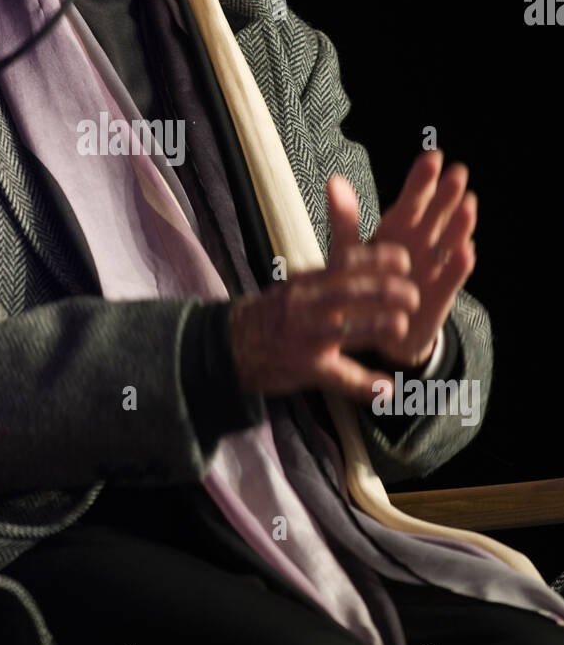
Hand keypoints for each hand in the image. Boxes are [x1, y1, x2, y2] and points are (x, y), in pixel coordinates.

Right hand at [229, 232, 419, 406]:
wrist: (230, 344)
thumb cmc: (273, 314)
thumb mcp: (297, 284)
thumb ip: (330, 273)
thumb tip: (367, 256)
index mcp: (308, 282)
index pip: (344, 261)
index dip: (376, 258)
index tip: (404, 259)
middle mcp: (306, 305)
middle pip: (348, 291)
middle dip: (385, 291)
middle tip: (413, 295)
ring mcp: (305, 336)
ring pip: (344, 329)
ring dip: (376, 326)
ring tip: (401, 326)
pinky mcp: (304, 366)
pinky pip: (337, 376)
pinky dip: (363, 384)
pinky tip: (386, 389)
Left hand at [351, 149, 476, 367]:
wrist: (377, 325)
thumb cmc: (364, 281)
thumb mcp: (349, 250)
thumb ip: (344, 219)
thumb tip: (333, 180)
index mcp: (397, 228)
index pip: (412, 199)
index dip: (421, 180)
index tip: (432, 156)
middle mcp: (420, 242)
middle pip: (435, 215)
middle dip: (445, 195)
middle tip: (457, 172)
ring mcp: (433, 266)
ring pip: (448, 241)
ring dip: (458, 224)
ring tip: (467, 204)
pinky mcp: (440, 292)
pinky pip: (451, 277)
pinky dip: (457, 266)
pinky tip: (465, 252)